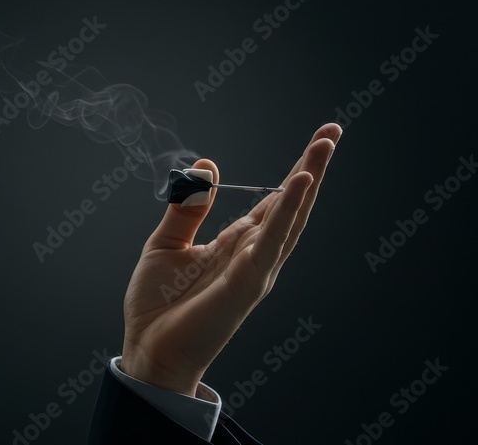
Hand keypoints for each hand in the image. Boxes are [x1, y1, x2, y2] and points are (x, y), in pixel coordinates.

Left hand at [120, 123, 341, 395]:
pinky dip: (287, 211)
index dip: (295, 171)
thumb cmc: (158, 305)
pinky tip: (300, 182)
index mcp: (235, 244)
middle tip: (333, 131)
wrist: (147, 350)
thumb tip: (208, 166)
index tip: (319, 139)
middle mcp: (253, 255)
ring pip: (289, 218)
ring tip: (324, 146)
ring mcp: (254, 269)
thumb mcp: (166, 243)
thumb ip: (188, 207)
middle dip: (312, 166)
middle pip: (290, 204)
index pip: (273, 201)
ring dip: (308, 180)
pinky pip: (271, 241)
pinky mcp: (246, 283)